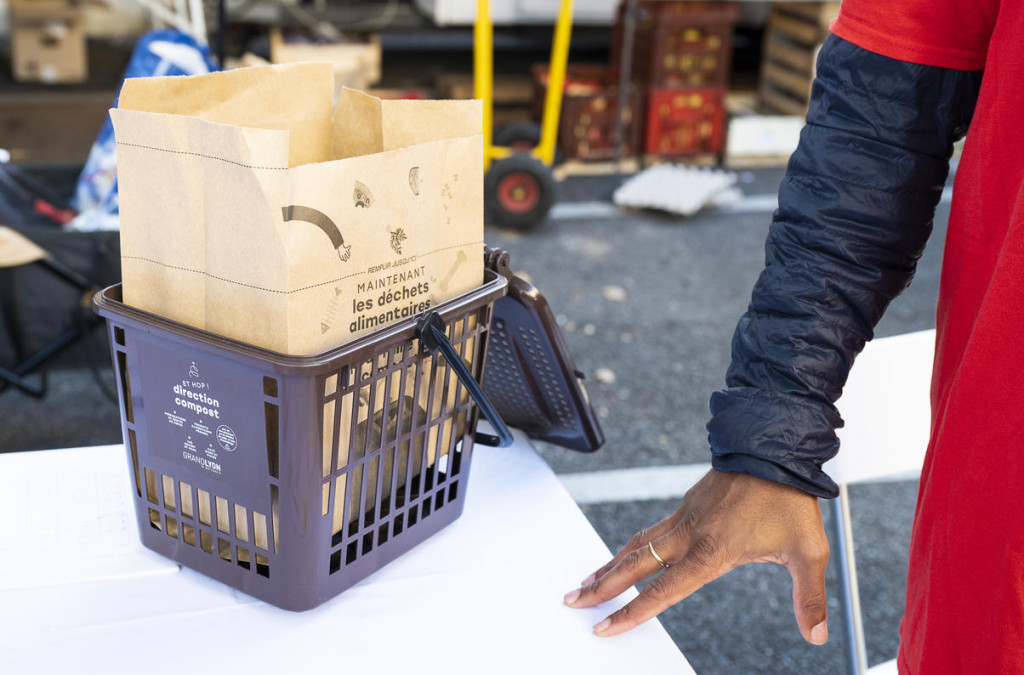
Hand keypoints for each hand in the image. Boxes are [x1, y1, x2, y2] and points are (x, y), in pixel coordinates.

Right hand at [563, 469, 829, 643]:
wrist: (774, 448)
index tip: (606, 627)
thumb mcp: (808, 551)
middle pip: (634, 565)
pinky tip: (624, 555)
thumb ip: (808, 596)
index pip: (663, 590)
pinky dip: (628, 547)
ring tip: (586, 582)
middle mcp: (689, 534)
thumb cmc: (790, 500)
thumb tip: (816, 635)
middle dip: (601, 587)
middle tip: (572, 601)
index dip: (632, 612)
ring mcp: (684, 517)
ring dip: (608, 565)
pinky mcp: (686, 505)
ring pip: (636, 545)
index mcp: (712, 550)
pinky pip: (649, 531)